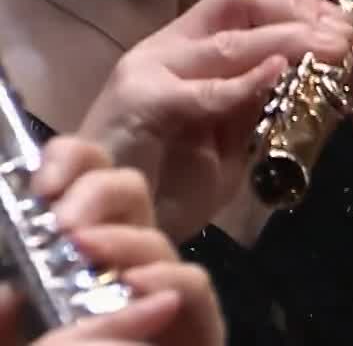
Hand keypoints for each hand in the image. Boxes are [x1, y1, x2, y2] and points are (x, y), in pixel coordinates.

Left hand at [0, 137, 222, 345]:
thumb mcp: (5, 345)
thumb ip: (3, 326)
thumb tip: (16, 290)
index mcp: (59, 263)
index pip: (78, 185)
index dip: (69, 163)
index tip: (40, 181)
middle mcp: (106, 272)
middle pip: (126, 196)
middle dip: (99, 192)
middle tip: (64, 223)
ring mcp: (154, 301)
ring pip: (157, 239)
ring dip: (125, 239)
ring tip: (88, 254)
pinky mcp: (195, 329)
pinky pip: (194, 290)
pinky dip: (170, 281)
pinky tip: (136, 286)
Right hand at [76, 0, 352, 240]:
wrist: (111, 229)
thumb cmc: (169, 185)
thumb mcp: (232, 134)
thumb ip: (262, 100)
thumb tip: (315, 70)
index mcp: (189, 47)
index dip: (298, 1)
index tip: (343, 19)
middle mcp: (167, 48)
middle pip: (241, 2)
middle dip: (303, 12)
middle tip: (349, 33)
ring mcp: (150, 72)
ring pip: (230, 41)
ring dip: (290, 39)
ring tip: (335, 47)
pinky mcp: (140, 104)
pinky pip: (203, 89)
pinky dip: (245, 81)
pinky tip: (280, 73)